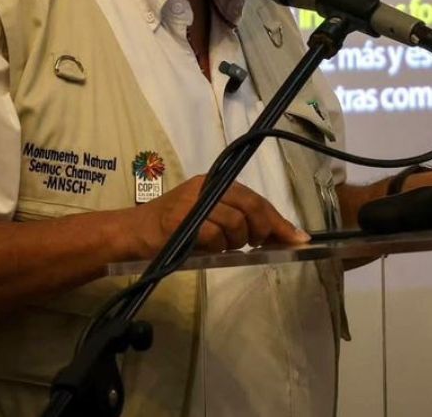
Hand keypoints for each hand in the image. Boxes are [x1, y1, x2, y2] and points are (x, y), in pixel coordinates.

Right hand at [130, 175, 306, 257]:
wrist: (132, 234)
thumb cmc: (172, 231)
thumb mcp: (208, 220)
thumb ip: (237, 221)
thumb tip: (275, 236)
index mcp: (216, 182)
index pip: (256, 199)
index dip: (280, 221)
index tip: (299, 238)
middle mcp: (208, 185)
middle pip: (253, 207)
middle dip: (264, 230)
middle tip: (258, 244)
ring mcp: (195, 201)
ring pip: (236, 223)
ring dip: (233, 243)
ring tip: (218, 246)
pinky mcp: (183, 219)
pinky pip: (214, 236)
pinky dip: (213, 247)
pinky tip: (203, 248)